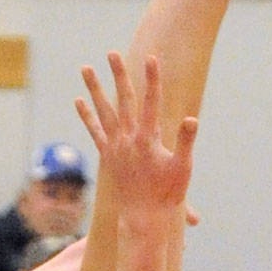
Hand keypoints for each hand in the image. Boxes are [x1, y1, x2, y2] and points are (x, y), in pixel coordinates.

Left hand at [76, 53, 197, 223]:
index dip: (152, 79)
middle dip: (119, 74)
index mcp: (148, 140)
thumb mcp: (183, 168)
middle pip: (123, 99)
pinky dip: (87, 115)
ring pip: (103, 111)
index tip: (151, 57)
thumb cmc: (168, 194)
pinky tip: (79, 100)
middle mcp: (128, 139)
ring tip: (86, 68)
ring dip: (94, 89)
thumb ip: (186, 142)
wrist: (144, 218)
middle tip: (112, 52)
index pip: (151, 102)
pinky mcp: (107, 155)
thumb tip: (192, 119)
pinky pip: (94, 131)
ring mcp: (115, 147)